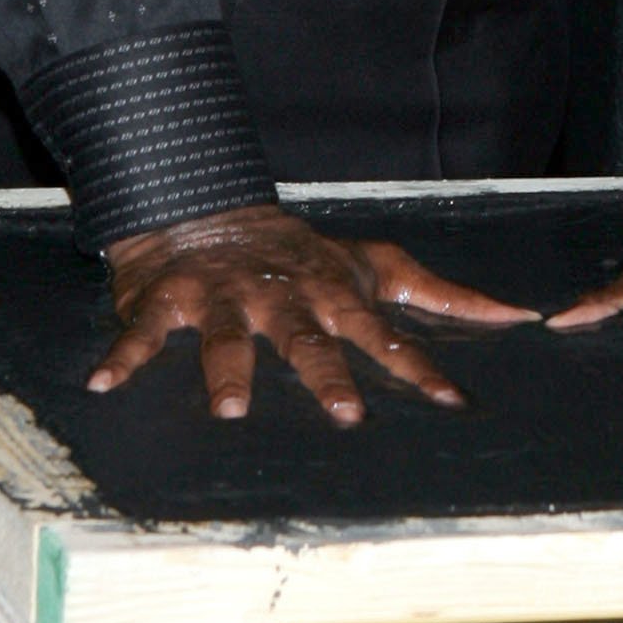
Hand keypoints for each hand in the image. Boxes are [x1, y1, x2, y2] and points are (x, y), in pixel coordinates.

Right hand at [91, 201, 535, 422]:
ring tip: (228, 411)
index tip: (450, 402)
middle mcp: (282, 299)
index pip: (384, 336)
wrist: (211, 209)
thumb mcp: (376, 266)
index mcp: (333, 296)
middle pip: (308, 342)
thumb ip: (443, 295)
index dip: (418, 367)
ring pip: (226, 339)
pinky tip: (104, 383)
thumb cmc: (303, 254)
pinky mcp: (170, 300)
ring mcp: (224, 299)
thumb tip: (517, 314)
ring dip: (227, 372)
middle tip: (344, 414)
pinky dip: (123, 355)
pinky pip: (143, 333)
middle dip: (326, 375)